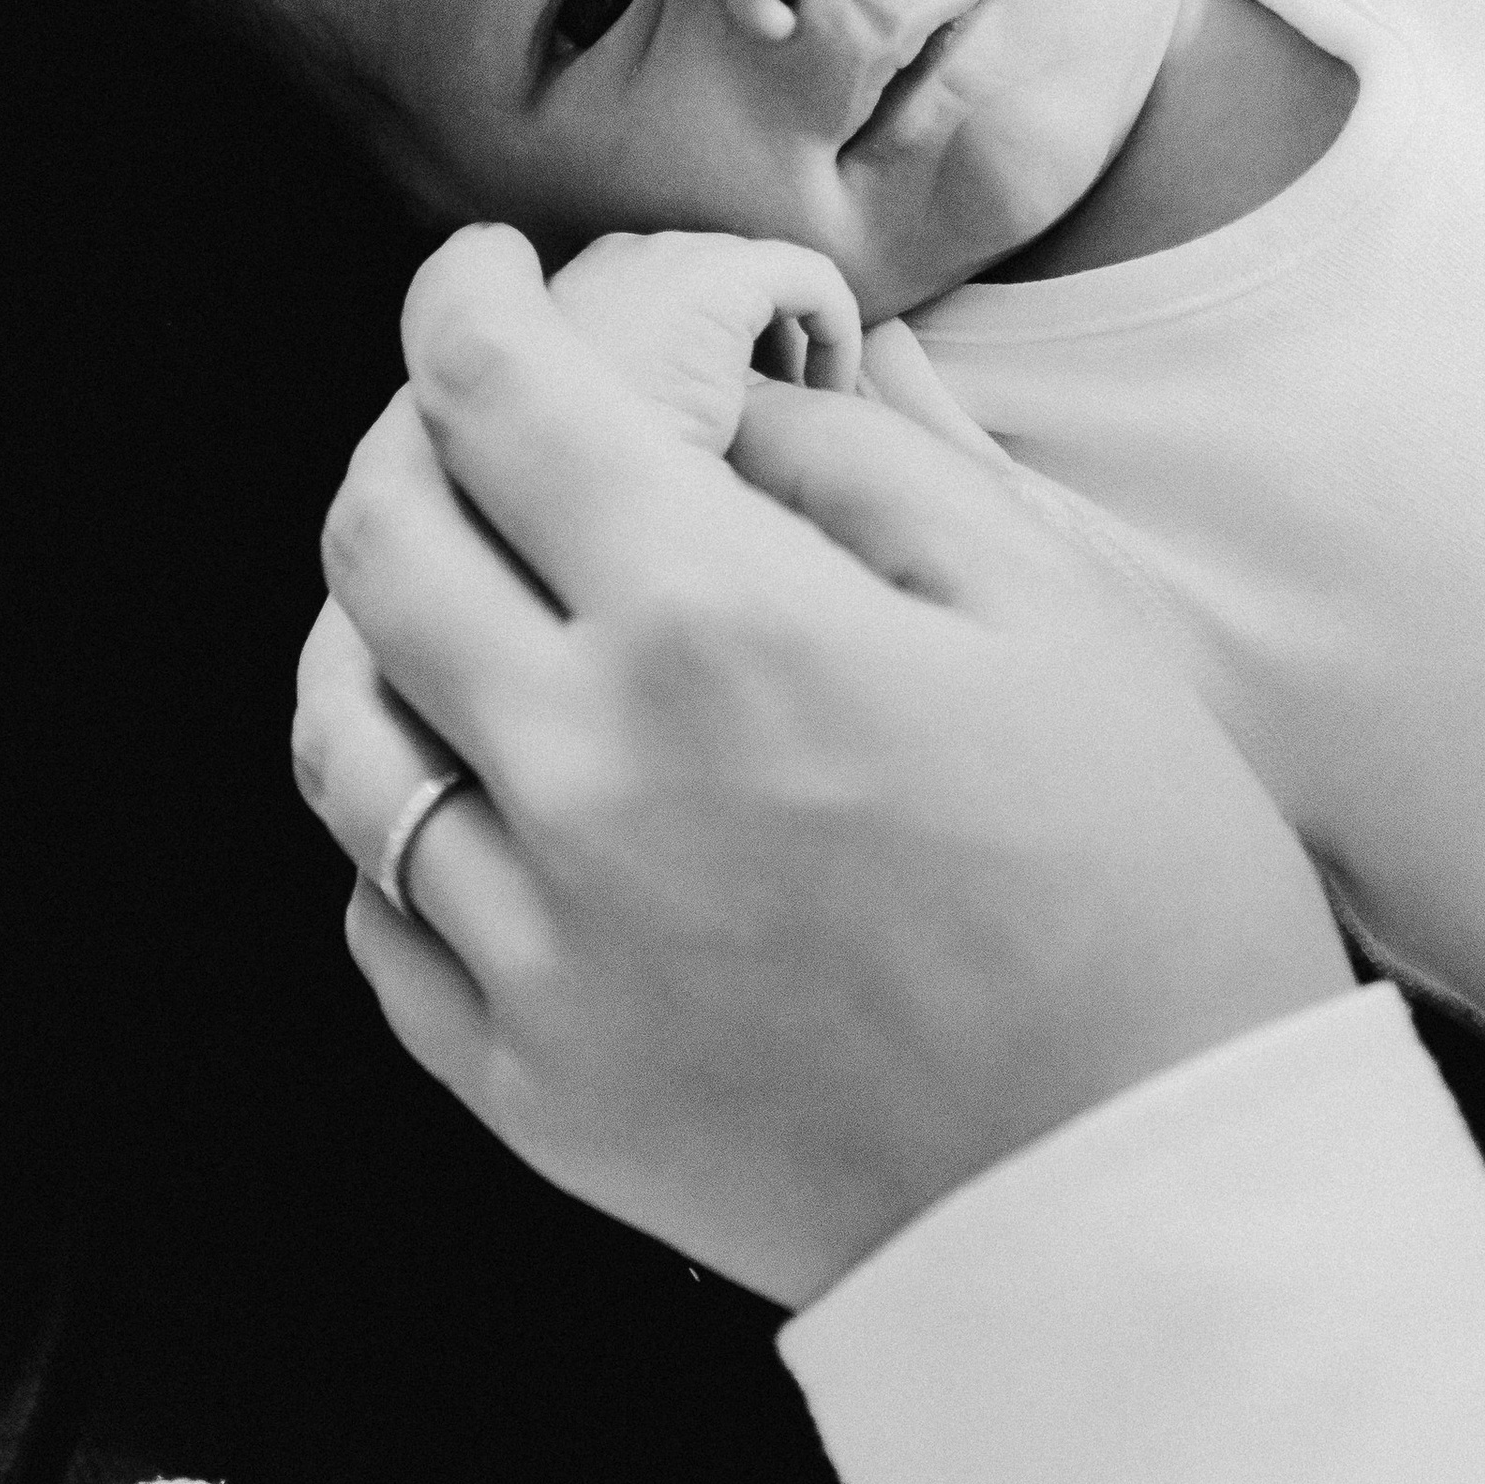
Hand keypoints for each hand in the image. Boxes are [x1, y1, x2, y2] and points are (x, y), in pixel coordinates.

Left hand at [292, 225, 1348, 1303]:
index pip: (500, 403)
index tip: (476, 272)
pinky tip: (484, 789)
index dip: (462, 302)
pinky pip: (381, 914)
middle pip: (378, 548)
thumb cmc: (1138, 890)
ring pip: (342, 732)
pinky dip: (402, 819)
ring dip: (364, 624)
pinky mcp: (524, 1088)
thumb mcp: (1052, 611)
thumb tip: (746, 382)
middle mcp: (583, 774)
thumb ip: (872, 463)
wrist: (1142, 1211)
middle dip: (398, 436)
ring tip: (444, 593)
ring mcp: (534, 945)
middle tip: (462, 414)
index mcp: (717, 626)